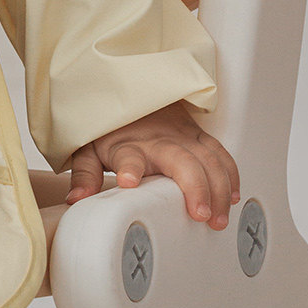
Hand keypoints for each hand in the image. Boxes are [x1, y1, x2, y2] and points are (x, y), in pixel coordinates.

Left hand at [65, 99, 240, 229]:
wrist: (126, 90)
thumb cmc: (108, 126)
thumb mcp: (87, 147)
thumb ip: (84, 174)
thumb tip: (76, 199)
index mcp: (127, 145)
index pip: (127, 157)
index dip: (128, 169)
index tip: (130, 181)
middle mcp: (157, 139)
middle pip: (180, 160)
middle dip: (194, 186)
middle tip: (199, 214)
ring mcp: (180, 135)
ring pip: (207, 158)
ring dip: (218, 188)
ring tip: (218, 218)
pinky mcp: (196, 133)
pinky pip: (219, 152)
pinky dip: (230, 174)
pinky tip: (232, 196)